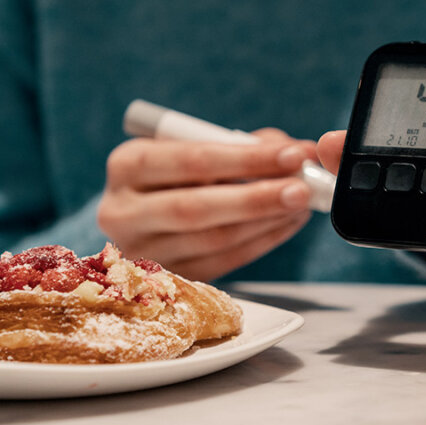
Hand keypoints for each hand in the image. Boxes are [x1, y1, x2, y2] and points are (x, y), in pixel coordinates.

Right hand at [98, 128, 316, 281]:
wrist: (142, 217)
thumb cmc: (176, 173)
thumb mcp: (193, 147)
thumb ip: (241, 144)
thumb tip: (296, 152)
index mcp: (127, 165)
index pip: (191, 161)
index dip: (246, 159)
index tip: (293, 154)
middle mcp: (123, 212)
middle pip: (195, 209)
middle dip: (257, 198)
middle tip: (303, 189)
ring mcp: (142, 252)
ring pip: (214, 240)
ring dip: (266, 222)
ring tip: (302, 204)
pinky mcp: (168, 279)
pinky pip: (224, 262)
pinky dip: (262, 242)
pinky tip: (287, 223)